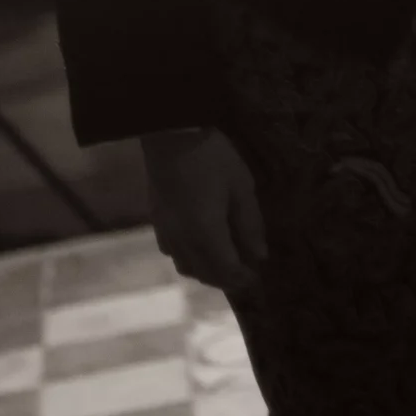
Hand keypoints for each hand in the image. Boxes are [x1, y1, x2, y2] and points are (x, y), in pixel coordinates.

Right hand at [142, 127, 266, 295]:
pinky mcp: (156, 221)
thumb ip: (250, 224)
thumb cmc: (213, 158)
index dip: (243, 279)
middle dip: (226, 280)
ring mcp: (167, 232)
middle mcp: (184, 241)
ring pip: (186, 267)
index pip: (227, 270)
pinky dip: (188, 259)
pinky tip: (198, 247)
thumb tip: (259, 256)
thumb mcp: (241, 187)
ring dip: (206, 272)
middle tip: (244, 274)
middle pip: (205, 274)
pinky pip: (172, 252)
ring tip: (223, 263)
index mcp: (207, 235)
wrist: (171, 135)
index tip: (257, 278)